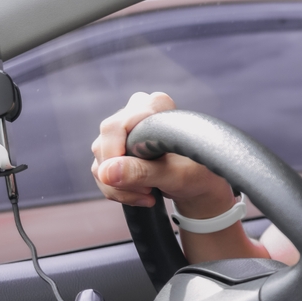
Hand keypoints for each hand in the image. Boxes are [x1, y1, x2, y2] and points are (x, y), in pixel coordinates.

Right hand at [91, 92, 235, 218]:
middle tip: (146, 191)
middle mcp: (135, 111)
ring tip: (148, 195)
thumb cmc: (197, 173)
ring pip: (101, 163)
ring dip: (119, 188)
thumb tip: (106, 171)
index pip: (116, 127)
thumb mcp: (175, 175)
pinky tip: (141, 195)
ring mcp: (123, 130)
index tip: (136, 181)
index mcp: (155, 105)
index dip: (115, 156)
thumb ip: (143, 172)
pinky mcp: (116, 148)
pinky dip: (117, 190)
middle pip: (104, 146)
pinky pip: (102, 172)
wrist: (200, 182)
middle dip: (120, 178)